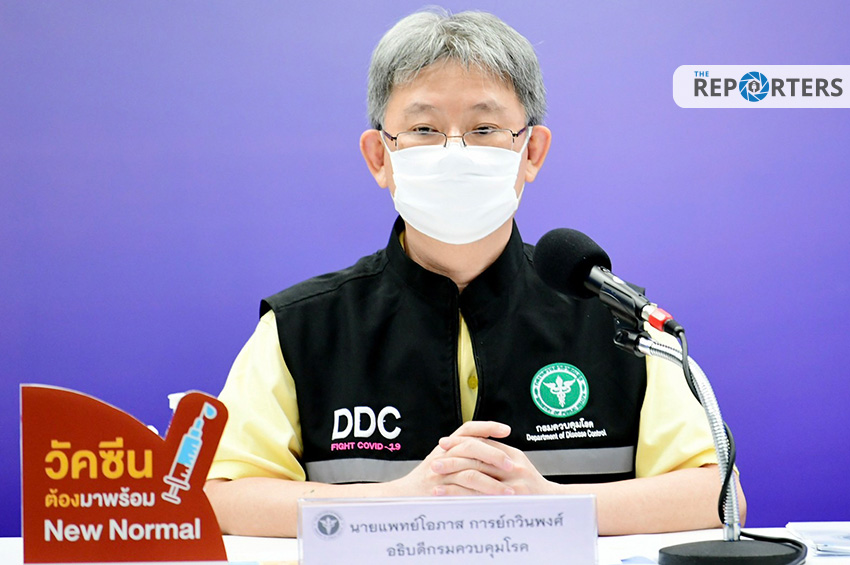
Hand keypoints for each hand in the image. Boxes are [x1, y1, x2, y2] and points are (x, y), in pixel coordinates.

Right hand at [386, 421, 515, 496]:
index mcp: (446, 445)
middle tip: (512, 466)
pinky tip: (493, 501)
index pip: (469, 429)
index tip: (507, 431)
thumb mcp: (444, 461)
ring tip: (509, 491)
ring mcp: (441, 473)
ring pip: (471, 472)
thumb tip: (495, 455)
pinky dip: (480, 496)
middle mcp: (443, 455)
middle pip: (472, 447)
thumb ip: (464, 455)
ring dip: (493, 482)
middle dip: (495, 455)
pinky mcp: (440, 490)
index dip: (488, 427)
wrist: (404, 495)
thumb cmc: (427, 480)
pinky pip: (463, 492)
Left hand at [430, 421, 556, 496]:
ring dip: (452, 478)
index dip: (460, 442)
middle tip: (434, 462)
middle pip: (477, 458)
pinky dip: (459, 495)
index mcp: (513, 455)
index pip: (482, 443)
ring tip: (435, 479)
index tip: (443, 443)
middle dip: (452, 460)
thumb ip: (498, 454)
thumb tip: (470, 445)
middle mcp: (514, 467)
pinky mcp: (510, 501)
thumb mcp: (517, 464)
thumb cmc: (531, 486)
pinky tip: (446, 495)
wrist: (551, 505)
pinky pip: (479, 497)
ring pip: (476, 476)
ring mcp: (513, 484)